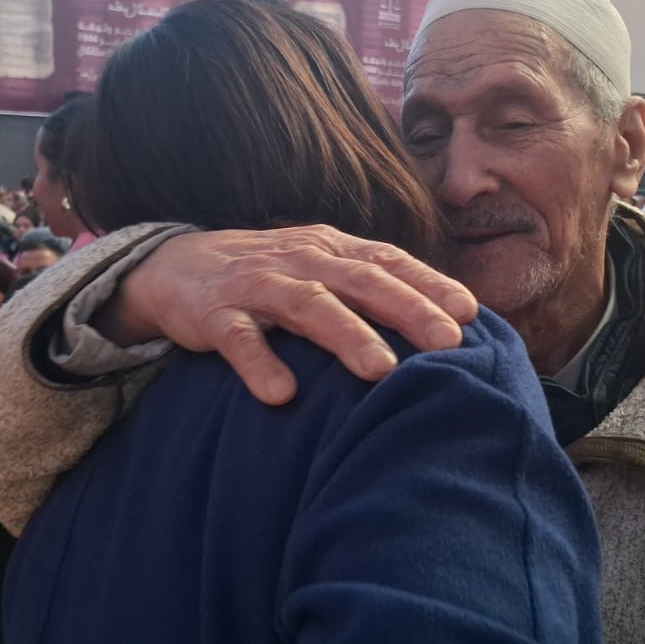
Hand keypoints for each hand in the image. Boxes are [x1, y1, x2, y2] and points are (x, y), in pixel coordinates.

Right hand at [99, 226, 478, 404]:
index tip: (469, 313)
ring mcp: (257, 286)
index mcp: (331, 250)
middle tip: (447, 342)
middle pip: (361, 281)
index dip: (429, 284)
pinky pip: (238, 339)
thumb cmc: (269, 276)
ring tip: (381, 371)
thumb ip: (370, 288)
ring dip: (347, 335)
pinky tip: (280, 393)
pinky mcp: (214, 315)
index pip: (388, 260)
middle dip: (408, 310)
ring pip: (308, 305)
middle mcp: (300, 261)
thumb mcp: (319, 269)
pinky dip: (259, 363)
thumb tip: (444, 322)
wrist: (174, 266)